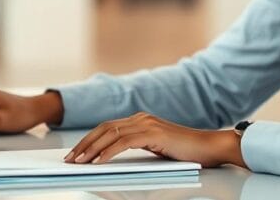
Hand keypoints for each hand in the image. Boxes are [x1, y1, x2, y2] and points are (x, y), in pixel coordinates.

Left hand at [64, 112, 244, 168]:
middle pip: (104, 128)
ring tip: (79, 161)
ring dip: (92, 148)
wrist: (208, 147)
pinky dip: (108, 151)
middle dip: (84, 144)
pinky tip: (99, 160)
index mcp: (140, 120)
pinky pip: (124, 142)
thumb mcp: (154, 149)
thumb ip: (136, 148)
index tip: (75, 153)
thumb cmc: (184, 152)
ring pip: (111, 134)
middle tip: (70, 158)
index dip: (88, 140)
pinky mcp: (154, 133)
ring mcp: (147, 124)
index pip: (107, 128)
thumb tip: (110, 158)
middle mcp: (141, 118)